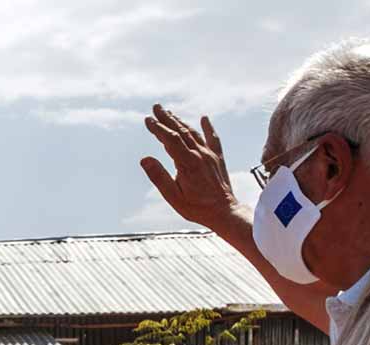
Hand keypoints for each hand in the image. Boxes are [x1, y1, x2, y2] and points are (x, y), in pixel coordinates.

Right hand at [140, 106, 239, 234]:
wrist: (225, 212)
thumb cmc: (197, 208)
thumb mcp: (173, 196)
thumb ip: (158, 177)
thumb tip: (144, 159)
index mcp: (187, 163)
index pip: (170, 139)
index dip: (158, 128)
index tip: (148, 120)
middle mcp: (200, 154)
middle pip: (181, 131)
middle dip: (167, 118)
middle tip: (156, 107)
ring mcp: (210, 155)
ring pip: (194, 133)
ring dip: (181, 121)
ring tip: (170, 113)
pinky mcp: (218, 159)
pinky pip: (213, 139)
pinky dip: (208, 127)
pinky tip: (204, 118)